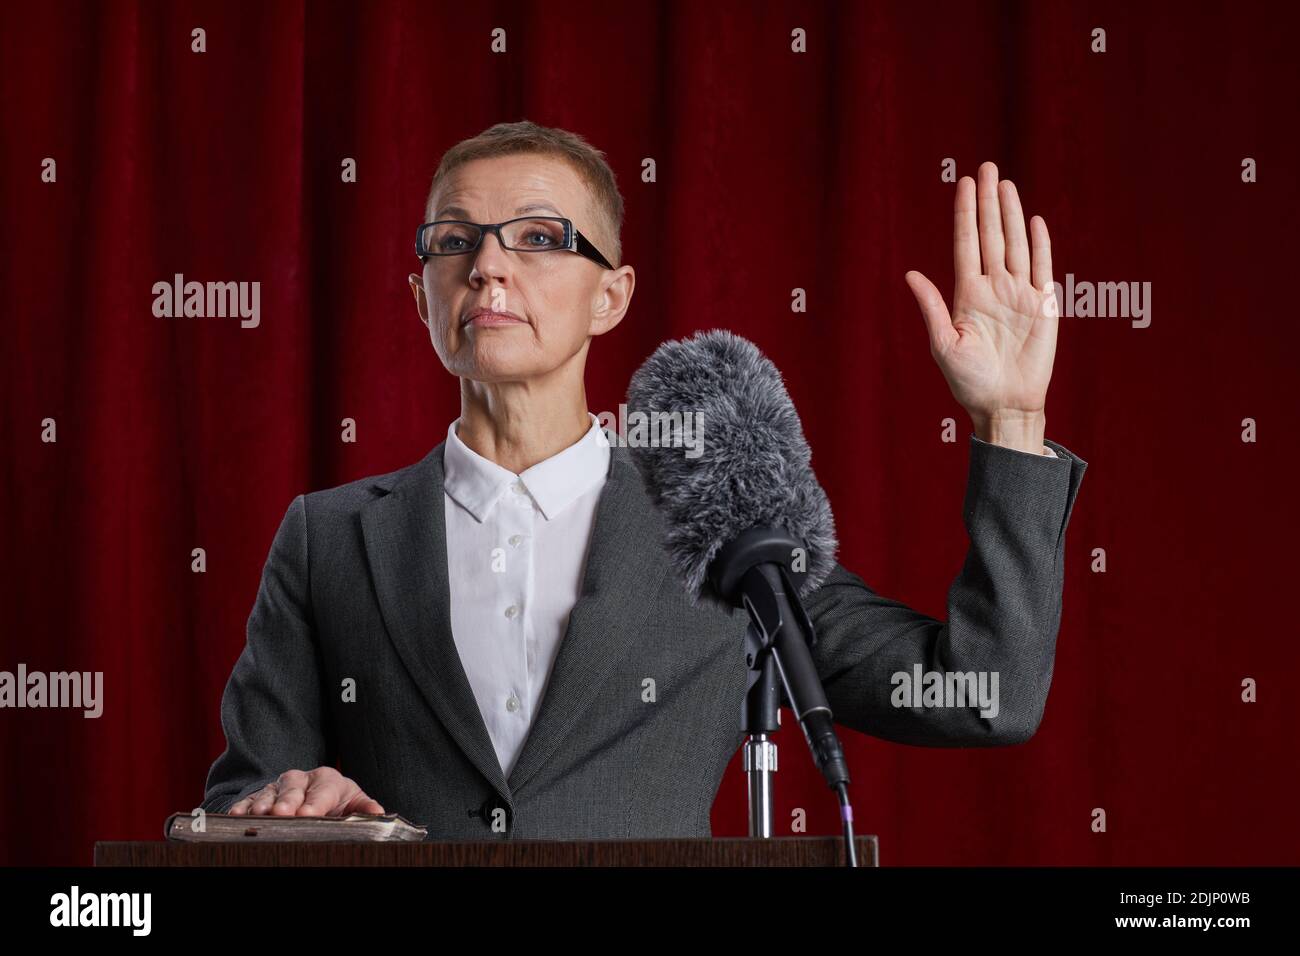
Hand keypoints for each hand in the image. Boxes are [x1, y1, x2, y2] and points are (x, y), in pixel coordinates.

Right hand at [228, 767, 384, 816]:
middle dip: (287, 801)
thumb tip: (378, 813)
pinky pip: (248, 800)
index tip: (308, 814)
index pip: (322, 791)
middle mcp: (300, 780)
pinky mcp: (259, 796)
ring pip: (269, 793)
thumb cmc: (337, 803)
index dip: (315, 803)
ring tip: (260, 815)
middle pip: (293, 789)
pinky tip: (236, 816)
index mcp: (327, 779)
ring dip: (262, 804)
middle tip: (282, 814)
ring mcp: (278, 787)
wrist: (314, 796)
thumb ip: (364, 808)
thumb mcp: (353, 803)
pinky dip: (242, 807)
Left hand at [905, 161, 1056, 453]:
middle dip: (988, 202)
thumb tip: (910, 274)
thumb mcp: (945, 345)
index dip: (966, 214)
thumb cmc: (969, 382)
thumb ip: (932, 307)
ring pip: (1015, 244)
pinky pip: (1042, 267)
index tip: (965, 184)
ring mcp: (1019, 294)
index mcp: (967, 295)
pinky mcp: (1043, 305)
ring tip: (1006, 185)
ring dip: (1011, 215)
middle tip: (987, 167)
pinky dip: (1039, 244)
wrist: (1005, 405)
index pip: (966, 244)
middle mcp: (993, 288)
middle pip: (991, 236)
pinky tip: (1033, 222)